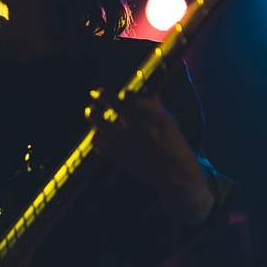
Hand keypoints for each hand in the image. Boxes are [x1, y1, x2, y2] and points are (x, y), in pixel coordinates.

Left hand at [86, 89, 214, 226]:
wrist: (177, 173)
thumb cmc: (174, 146)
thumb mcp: (170, 123)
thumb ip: (157, 108)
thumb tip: (149, 94)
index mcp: (153, 116)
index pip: (131, 97)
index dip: (125, 94)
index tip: (123, 94)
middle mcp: (139, 126)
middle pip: (115, 105)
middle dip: (103, 95)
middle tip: (96, 93)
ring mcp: (129, 141)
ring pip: (102, 124)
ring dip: (93, 115)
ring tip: (90, 111)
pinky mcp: (123, 156)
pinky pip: (101, 146)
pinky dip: (97, 140)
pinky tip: (98, 138)